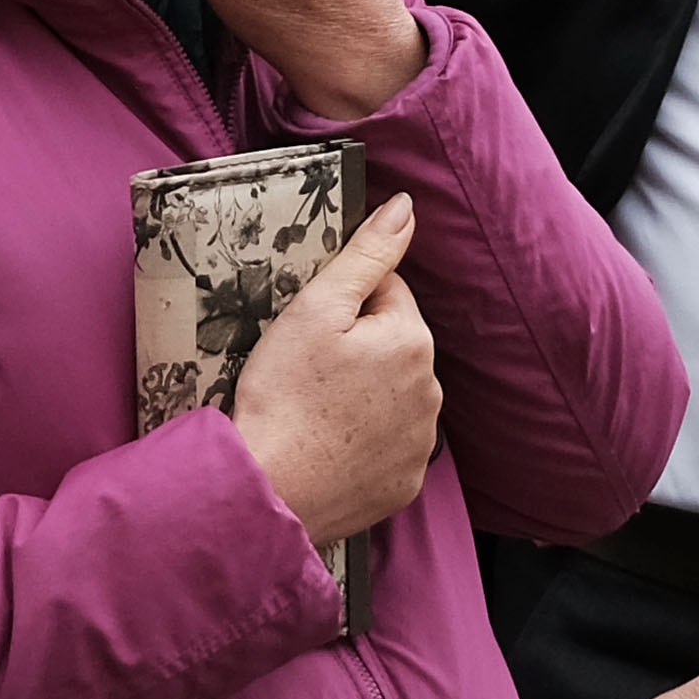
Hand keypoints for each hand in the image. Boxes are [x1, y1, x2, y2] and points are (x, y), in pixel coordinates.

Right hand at [231, 194, 439, 545]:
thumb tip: (406, 208)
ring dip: (362, 395)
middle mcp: (431, 392)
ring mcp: (420, 444)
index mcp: (413, 341)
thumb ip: (366, 254)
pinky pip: (387, 446)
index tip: (309, 330)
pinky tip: (326, 445)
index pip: (386, 293)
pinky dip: (362, 442)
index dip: (342, 304)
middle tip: (305, 371)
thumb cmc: (283, 396)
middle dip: (357, 349)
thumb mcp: (316, 308)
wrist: (267, 490)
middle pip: (392, 346)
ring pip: (391, 396)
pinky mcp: (404, 484)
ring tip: (313, 411)